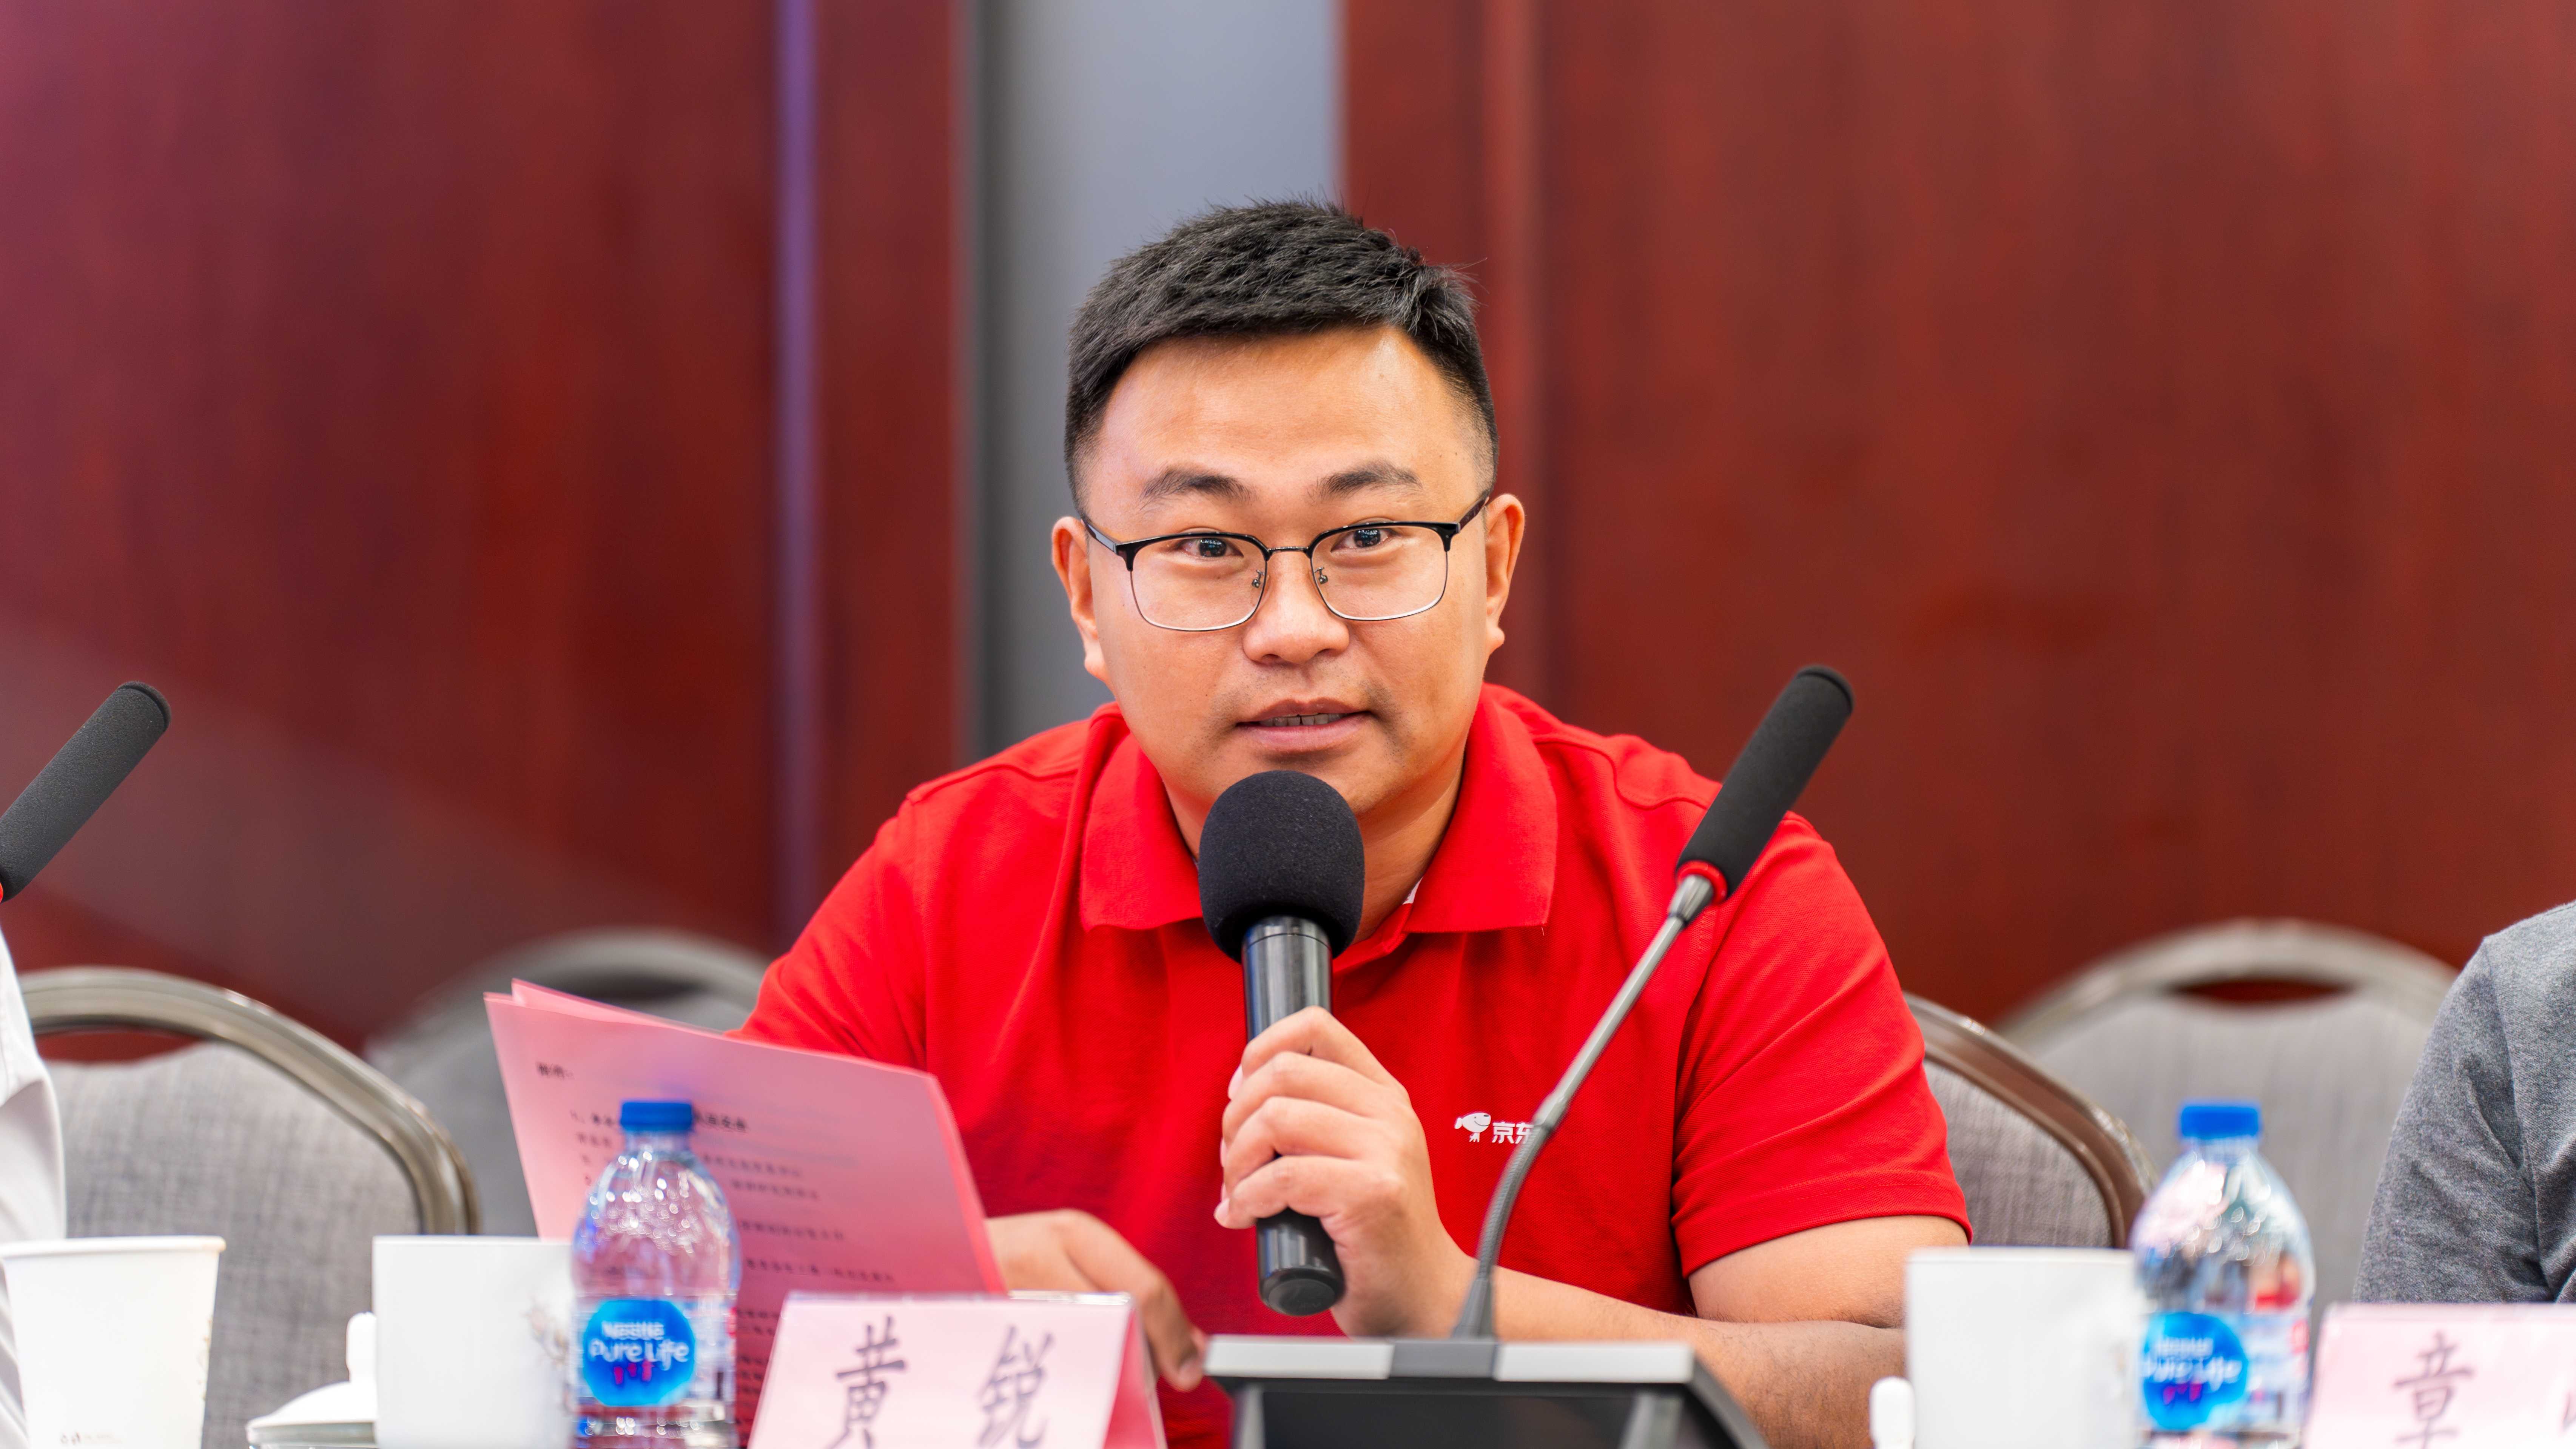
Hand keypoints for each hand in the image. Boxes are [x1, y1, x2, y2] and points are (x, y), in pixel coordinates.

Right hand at [986, 1209, 1206, 1389]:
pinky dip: (1076, 1373)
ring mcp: (1013, 1292)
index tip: (1190, 1367)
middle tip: (1155, 1374)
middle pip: (1118, 1322)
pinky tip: (1080, 1372)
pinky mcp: (992, 1325)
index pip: (1144, 1289)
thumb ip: (1135, 1288)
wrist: (946, 1250)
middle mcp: (1043, 1257)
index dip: (1174, 1336)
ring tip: (1115, 1369)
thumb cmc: (1022, 1255)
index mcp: (1073, 1233)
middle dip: (1145, 1357)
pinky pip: (1049, 1361)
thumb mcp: (1076, 1254)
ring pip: (1085, 1347)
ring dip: (1112, 1368)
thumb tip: (1192, 1345)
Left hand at [1216, 1006, 1473, 1337]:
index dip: (1260, 1051)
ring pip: (1276, 1118)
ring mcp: (1385, 1150)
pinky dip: (1246, 1198)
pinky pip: (1282, 1176)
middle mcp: (1389, 1113)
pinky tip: (1244, 1217)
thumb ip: (1317, 1118)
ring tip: (1239, 1193)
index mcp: (1383, 1094)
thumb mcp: (1356, 1156)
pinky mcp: (1371, 1193)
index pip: (1314, 1027)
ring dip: (1236, 1161)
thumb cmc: (1376, 1236)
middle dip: (1236, 1117)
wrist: (1424, 1297)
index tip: (1239, 1095)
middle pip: (1283, 1073)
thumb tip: (1240, 1097)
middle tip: (1233, 1162)